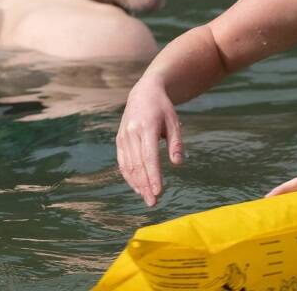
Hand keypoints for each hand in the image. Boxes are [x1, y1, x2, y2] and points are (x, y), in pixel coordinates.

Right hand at [115, 79, 184, 205]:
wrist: (143, 93)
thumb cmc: (163, 109)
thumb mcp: (174, 122)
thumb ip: (176, 143)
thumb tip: (177, 163)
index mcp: (146, 127)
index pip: (149, 157)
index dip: (153, 175)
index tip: (158, 191)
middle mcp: (131, 133)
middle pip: (138, 165)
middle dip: (145, 185)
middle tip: (153, 202)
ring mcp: (123, 137)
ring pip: (128, 166)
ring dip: (136, 184)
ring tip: (147, 198)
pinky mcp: (119, 140)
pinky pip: (122, 162)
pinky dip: (129, 177)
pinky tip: (137, 187)